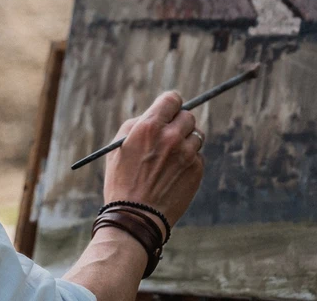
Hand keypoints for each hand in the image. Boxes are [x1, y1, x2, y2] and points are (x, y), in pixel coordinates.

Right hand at [102, 91, 204, 235]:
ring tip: (170, 158)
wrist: (136, 216)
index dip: (170, 103)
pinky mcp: (196, 170)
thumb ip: (138, 125)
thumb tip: (156, 115)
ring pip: (196, 135)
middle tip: (169, 135)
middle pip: (187, 116)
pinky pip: (198, 155)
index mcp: (149, 127)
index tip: (170, 109)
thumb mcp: (119, 147)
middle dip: (178, 123)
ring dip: (186, 141)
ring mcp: (187, 153)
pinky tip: (173, 173)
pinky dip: (189, 160)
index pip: (172, 99)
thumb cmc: (122, 180)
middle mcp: (171, 136)